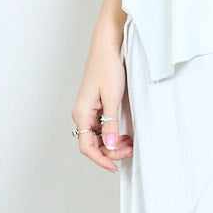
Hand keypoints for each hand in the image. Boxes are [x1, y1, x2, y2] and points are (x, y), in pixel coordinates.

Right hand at [72, 17, 134, 172]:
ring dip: (113, 142)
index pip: (87, 147)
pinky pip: (102, 126)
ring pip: (99, 136)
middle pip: (93, 144)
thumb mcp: (113, 96)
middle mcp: (82, 114)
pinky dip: (113, 132)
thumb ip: (111, 122)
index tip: (115, 167)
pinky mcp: (96, 105)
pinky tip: (125, 133)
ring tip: (130, 142)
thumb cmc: (108, 67)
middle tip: (130, 150)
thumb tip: (111, 145)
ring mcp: (88, 110)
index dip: (101, 159)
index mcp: (82, 113)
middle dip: (111, 151)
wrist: (107, 45)